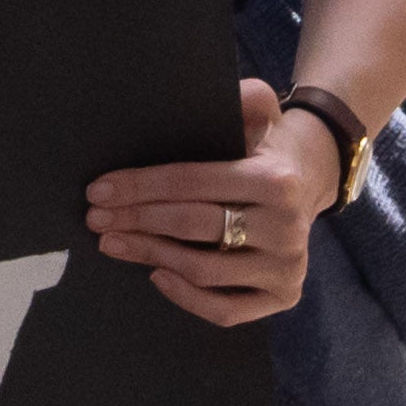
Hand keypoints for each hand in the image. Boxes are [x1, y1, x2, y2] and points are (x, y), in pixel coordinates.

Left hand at [87, 76, 326, 327]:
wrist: (309, 183)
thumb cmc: (266, 149)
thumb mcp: (263, 115)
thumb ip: (250, 99)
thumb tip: (239, 94)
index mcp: (276, 180)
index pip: (193, 182)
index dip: (141, 186)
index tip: (99, 190)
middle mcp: (287, 227)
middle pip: (193, 226)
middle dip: (136, 220)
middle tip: (96, 218)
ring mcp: (287, 266)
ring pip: (203, 270)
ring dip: (150, 255)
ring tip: (113, 242)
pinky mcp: (284, 296)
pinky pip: (226, 310)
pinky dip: (186, 298)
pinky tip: (155, 275)